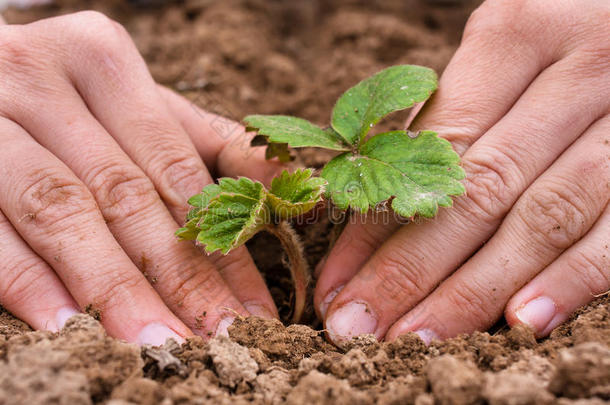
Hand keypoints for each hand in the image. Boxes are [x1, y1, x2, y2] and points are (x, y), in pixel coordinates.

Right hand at [0, 11, 284, 344]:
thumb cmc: (67, 100)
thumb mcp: (135, 106)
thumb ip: (205, 143)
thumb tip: (290, 184)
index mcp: (103, 63)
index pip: (179, 172)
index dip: (221, 244)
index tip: (254, 308)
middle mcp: (43, 80)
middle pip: (127, 196)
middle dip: (178, 278)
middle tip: (218, 340)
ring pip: (63, 212)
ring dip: (114, 288)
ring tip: (159, 346)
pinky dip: (29, 280)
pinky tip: (68, 327)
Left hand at [316, 0, 608, 343]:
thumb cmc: (561, 49)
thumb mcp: (504, 61)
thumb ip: (449, 125)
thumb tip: (371, 222)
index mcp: (517, 32)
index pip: (431, 146)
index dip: (378, 221)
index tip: (337, 282)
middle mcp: (578, 70)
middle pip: (478, 190)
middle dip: (409, 270)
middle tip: (357, 326)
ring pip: (541, 218)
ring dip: (472, 291)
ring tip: (416, 340)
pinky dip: (569, 280)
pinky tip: (519, 325)